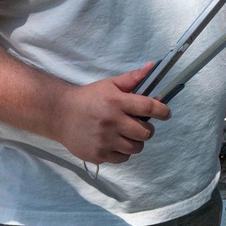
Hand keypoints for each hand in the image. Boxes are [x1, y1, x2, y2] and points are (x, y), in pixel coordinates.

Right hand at [53, 65, 170, 164]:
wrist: (60, 114)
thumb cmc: (89, 98)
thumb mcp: (109, 84)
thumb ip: (132, 78)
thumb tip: (153, 66)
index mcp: (116, 102)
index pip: (148, 107)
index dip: (162, 111)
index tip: (166, 113)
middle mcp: (112, 122)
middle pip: (145, 132)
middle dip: (148, 129)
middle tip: (141, 124)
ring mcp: (105, 140)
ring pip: (136, 148)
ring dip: (136, 141)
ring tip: (128, 134)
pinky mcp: (98, 155)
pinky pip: (123, 158)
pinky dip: (123, 152)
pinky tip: (116, 143)